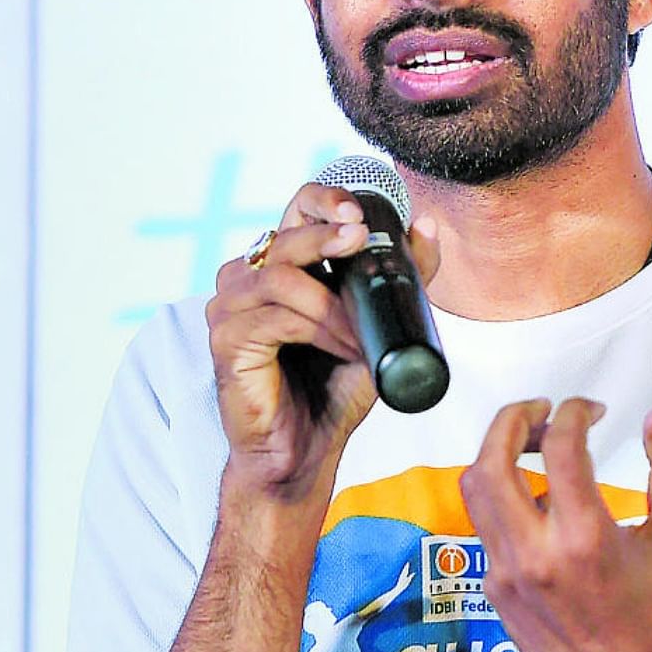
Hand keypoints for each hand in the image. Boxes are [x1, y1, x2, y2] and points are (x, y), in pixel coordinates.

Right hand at [207, 183, 442, 504]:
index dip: (325, 200)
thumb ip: (401, 280)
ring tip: (356, 337)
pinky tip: (339, 349)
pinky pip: (274, 318)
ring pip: (280, 276)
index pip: (296, 210)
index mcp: (282, 267)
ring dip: (330, 304)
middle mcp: (248, 280)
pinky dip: (316, 330)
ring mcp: (230, 309)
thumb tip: (427, 228)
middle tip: (361, 242)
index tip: (359, 213)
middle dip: (328, 237)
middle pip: (285, 236)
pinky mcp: (225, 340)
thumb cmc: (331, 390)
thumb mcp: (377, 325)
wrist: (304, 451)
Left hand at [456, 400, 651, 651]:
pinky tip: (536, 493)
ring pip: (475, 488)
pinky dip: (504, 494)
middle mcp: (535, 554)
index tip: (590, 410)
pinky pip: (485, 523)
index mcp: (585, 539)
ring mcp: (505, 572)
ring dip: (498, 453)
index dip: (574, 413)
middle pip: (490, 459)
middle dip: (512, 419)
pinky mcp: (492, 586)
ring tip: (533, 443)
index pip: (559, 449)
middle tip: (542, 409)